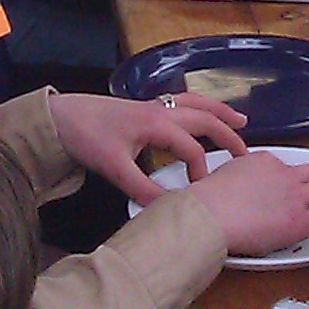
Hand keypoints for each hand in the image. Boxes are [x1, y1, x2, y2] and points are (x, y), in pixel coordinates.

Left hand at [50, 90, 246, 196]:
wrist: (62, 116)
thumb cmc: (88, 138)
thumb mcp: (114, 169)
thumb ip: (142, 189)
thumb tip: (167, 208)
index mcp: (157, 124)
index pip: (191, 147)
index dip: (200, 169)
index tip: (199, 189)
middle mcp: (161, 110)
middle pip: (204, 119)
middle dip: (227, 134)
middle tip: (245, 152)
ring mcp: (154, 104)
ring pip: (196, 104)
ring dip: (219, 111)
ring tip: (240, 119)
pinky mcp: (146, 105)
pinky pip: (183, 101)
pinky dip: (200, 105)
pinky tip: (201, 111)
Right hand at [190, 151, 308, 252]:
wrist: (206, 214)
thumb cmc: (204, 201)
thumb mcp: (218, 177)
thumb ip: (232, 178)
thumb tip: (227, 184)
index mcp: (263, 161)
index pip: (288, 166)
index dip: (298, 176)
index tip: (301, 182)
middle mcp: (283, 174)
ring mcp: (294, 196)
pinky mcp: (299, 220)